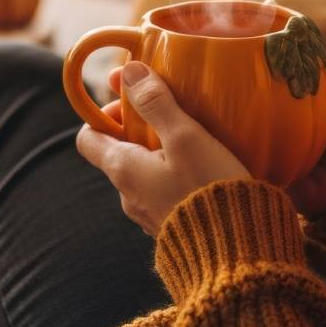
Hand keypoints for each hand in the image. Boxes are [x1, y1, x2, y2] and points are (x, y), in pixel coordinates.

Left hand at [77, 61, 250, 234]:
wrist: (237, 255)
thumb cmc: (209, 189)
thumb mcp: (186, 138)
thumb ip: (157, 103)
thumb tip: (128, 71)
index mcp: (122, 170)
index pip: (88, 137)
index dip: (104, 114)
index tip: (135, 102)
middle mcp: (127, 196)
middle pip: (120, 153)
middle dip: (141, 131)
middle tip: (176, 116)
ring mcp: (148, 217)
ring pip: (144, 175)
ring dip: (162, 156)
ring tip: (198, 144)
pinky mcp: (171, 230)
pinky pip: (164, 196)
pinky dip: (177, 179)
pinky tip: (207, 173)